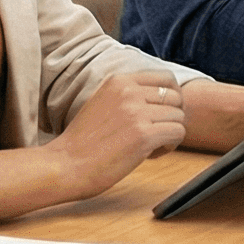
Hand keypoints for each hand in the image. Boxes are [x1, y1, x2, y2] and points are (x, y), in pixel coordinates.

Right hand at [48, 70, 188, 194]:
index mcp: (119, 80)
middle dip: (172, 117)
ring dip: (170, 133)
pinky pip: (177, 133)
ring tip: (151, 146)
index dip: (172, 97)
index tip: (164, 114)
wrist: (64, 165)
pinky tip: (151, 154)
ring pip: (179, 116)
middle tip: (157, 133)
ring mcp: (137, 112)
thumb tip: (163, 98)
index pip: (166, 78)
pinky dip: (170, 146)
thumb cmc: (83, 142)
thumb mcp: (103, 103)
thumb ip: (128, 96)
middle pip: (176, 97)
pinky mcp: (144, 135)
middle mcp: (129, 91)